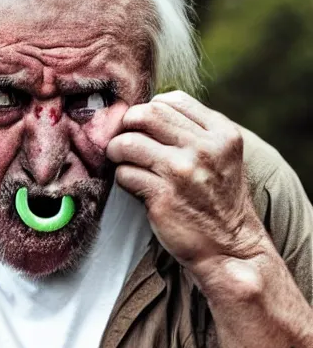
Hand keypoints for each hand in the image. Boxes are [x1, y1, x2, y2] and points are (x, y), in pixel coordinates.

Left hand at [107, 91, 264, 272]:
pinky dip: (122, 176)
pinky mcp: (163, 196)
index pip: (173, 100)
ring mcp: (182, 172)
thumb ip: (194, 129)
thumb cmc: (220, 198)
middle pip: (148, 114)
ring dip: (117, 149)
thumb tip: (147, 109)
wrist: (230, 247)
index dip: (151, 108)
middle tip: (125, 136)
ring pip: (129, 142)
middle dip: (128, 122)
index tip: (144, 124)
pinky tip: (133, 183)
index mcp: (222, 133)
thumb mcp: (222, 155)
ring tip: (121, 158)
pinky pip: (124, 173)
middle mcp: (204, 148)